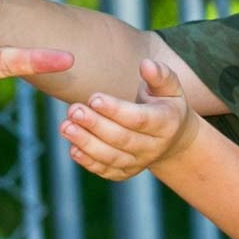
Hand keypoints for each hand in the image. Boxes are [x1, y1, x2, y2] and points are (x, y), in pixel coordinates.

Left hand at [61, 59, 200, 181]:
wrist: (172, 138)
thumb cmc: (165, 103)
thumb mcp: (170, 87)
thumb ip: (159, 75)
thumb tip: (146, 64)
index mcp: (165, 124)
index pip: (139, 119)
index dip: (116, 110)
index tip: (94, 98)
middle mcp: (153, 147)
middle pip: (122, 139)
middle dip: (95, 125)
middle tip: (74, 110)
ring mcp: (139, 163)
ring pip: (111, 157)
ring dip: (86, 144)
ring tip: (65, 127)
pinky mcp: (125, 173)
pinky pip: (105, 170)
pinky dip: (88, 162)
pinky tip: (72, 148)